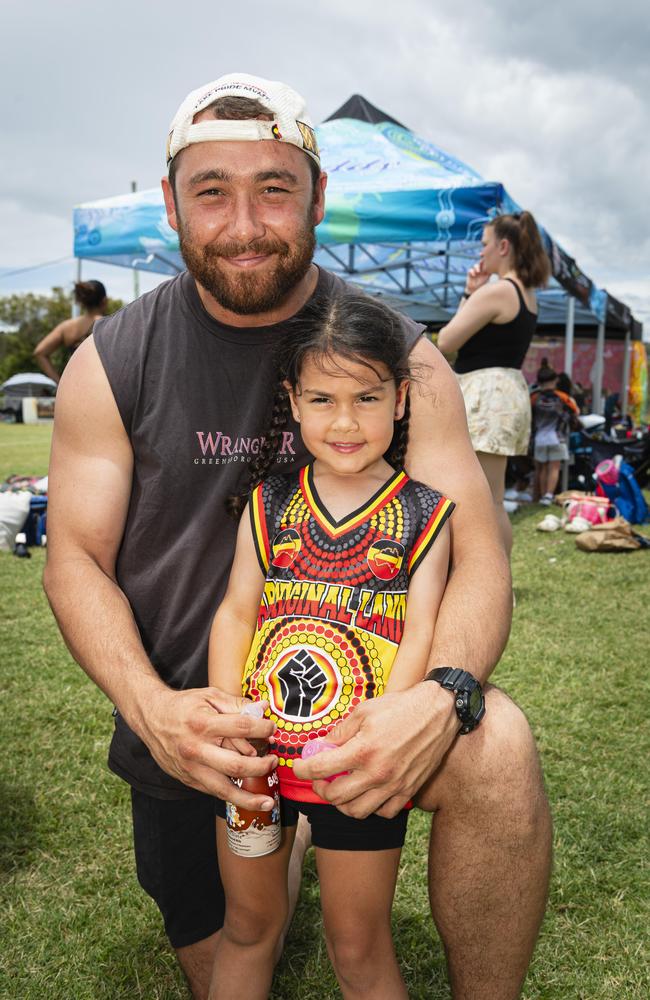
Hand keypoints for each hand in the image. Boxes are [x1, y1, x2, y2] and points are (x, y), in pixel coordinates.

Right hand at [139, 686, 276, 808]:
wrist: (151, 717)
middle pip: (236, 765)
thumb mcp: (209, 695)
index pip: (242, 728)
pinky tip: (246, 798)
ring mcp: (191, 768)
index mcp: (203, 724)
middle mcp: (196, 749)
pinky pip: (213, 792)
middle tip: (273, 761)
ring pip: (224, 789)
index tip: (272, 728)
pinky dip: (231, 796)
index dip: (263, 728)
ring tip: (268, 801)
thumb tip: (264, 707)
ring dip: (249, 798)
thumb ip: (237, 703)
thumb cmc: (184, 705)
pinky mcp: (188, 779)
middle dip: (261, 766)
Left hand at [292, 682, 459, 817]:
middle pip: (335, 797)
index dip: (302, 770)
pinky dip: (371, 807)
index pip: (321, 769)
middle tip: (319, 779)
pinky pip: (384, 812)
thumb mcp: (365, 711)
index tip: (298, 766)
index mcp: (363, 750)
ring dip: (342, 803)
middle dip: (320, 789)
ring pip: (357, 811)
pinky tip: (367, 793)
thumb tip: (323, 746)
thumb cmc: (400, 707)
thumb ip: (341, 731)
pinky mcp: (409, 790)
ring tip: (341, 789)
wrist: (438, 712)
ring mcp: (394, 785)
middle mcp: (377, 772)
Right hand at [465, 261, 488, 294]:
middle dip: (481, 261)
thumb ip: (489, 273)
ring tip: (478, 272)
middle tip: (482, 262)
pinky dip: (472, 272)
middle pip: (480, 262)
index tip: (488, 261)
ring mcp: (475, 271)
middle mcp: (480, 269)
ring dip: (477, 267)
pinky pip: (470, 270)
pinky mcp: (470, 274)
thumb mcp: (487, 278)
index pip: (485, 263)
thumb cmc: (483, 284)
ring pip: (475, 265)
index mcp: (485, 269)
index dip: (486, 261)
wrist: (476, 289)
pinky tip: (474, 275)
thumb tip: (494, 270)